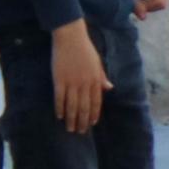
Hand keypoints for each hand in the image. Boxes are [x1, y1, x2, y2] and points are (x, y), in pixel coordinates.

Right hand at [49, 18, 108, 132]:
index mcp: (95, 80)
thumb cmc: (85, 49)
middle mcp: (85, 84)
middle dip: (82, 121)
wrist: (70, 37)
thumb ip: (102, 77)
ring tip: (70, 128)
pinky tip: (59, 116)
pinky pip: (60, 98)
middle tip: (79, 131)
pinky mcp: (59, 80)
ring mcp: (72, 83)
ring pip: (72, 106)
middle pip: (84, 107)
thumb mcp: (97, 63)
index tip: (91, 124)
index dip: (94, 114)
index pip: (96, 102)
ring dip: (71, 119)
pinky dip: (59, 108)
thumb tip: (110, 88)